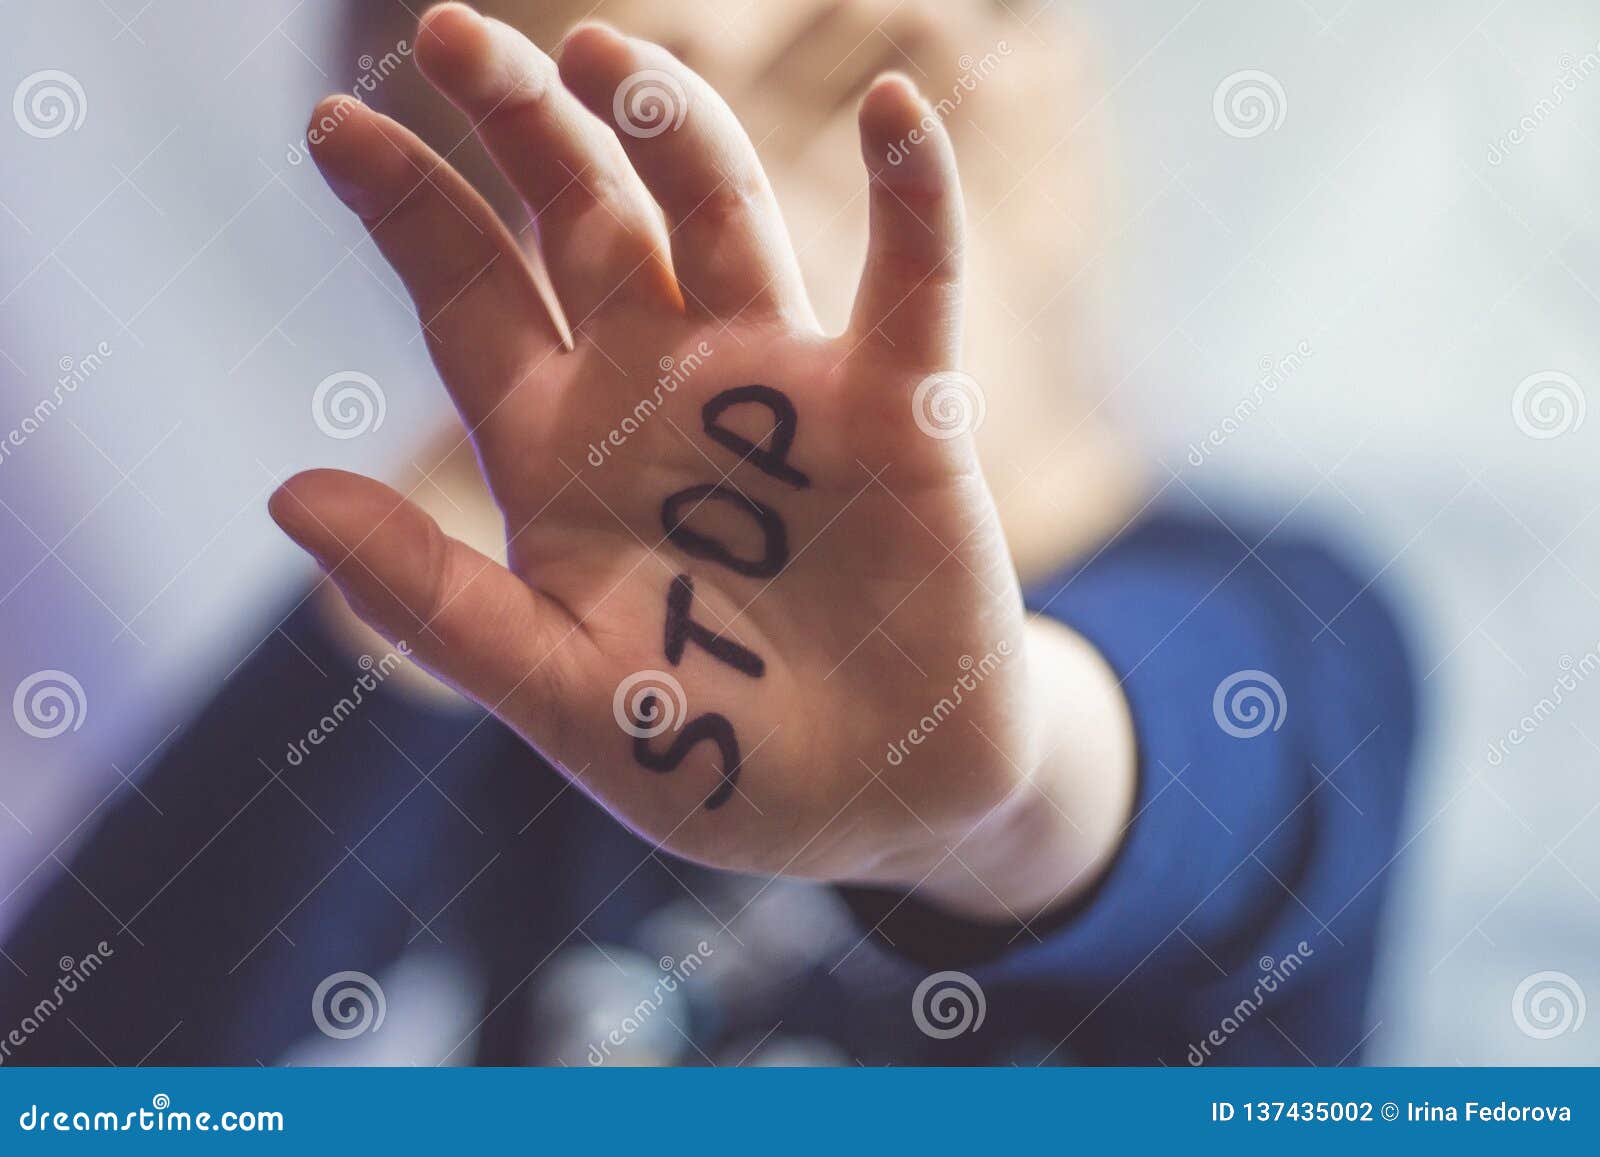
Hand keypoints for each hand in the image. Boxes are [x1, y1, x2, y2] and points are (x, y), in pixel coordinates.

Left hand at [271, 4, 1133, 918]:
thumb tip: (284, 494)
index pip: (473, 303)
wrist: (880, 806)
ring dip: (670, 127)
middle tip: (451, 32)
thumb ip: (439, 606)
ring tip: (607, 51)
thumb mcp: (564, 701)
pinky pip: (914, 281)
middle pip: (581, 223)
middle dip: (519, 130)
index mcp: (566, 457)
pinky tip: (898, 110)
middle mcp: (663, 396)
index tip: (334, 128)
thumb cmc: (715, 766)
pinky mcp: (899, 412)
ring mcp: (782, 392)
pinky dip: (914, 197)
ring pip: (719, 220)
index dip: (408, 213)